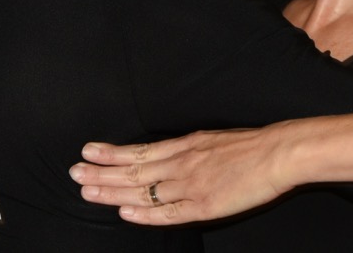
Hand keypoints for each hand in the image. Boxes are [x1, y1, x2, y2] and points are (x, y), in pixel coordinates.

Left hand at [70, 125, 294, 225]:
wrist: (277, 152)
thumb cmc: (252, 145)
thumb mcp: (214, 138)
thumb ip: (190, 148)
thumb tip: (170, 154)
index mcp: (186, 145)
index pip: (140, 151)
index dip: (112, 153)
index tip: (88, 151)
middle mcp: (182, 163)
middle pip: (133, 170)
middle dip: (102, 172)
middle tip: (74, 172)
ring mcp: (190, 185)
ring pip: (143, 190)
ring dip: (113, 192)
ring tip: (88, 191)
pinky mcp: (203, 205)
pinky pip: (167, 212)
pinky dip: (144, 213)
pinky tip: (125, 213)